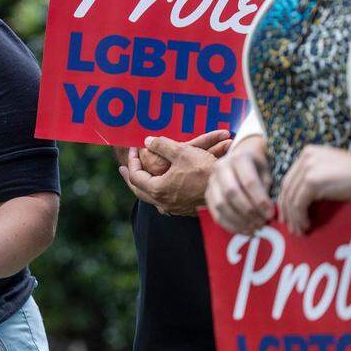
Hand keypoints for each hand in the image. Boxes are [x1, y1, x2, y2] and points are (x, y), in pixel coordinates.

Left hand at [117, 129, 231, 215]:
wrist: (228, 189)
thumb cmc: (205, 170)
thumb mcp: (182, 152)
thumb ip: (161, 145)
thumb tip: (147, 141)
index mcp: (158, 189)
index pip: (135, 175)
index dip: (132, 160)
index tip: (134, 149)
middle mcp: (163, 202)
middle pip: (138, 190)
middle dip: (130, 176)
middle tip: (123, 168)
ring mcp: (174, 208)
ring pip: (151, 197)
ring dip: (143, 185)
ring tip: (140, 176)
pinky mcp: (184, 209)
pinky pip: (164, 201)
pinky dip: (157, 191)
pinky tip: (160, 185)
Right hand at [205, 135, 273, 234]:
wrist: (241, 158)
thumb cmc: (259, 167)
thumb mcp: (267, 171)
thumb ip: (268, 189)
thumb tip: (269, 213)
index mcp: (239, 158)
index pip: (249, 182)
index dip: (260, 200)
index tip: (271, 214)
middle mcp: (221, 167)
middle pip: (231, 193)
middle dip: (248, 211)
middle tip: (262, 222)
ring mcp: (212, 181)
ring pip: (221, 205)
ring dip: (239, 221)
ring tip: (255, 228)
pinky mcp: (208, 194)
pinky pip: (216, 214)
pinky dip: (231, 226)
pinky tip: (246, 231)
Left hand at [278, 144, 350, 234]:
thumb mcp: (329, 171)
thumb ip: (313, 177)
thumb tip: (297, 199)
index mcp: (307, 153)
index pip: (289, 179)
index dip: (286, 198)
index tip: (287, 214)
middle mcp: (305, 158)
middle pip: (287, 188)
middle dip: (287, 210)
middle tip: (290, 226)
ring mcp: (308, 168)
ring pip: (292, 198)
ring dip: (294, 217)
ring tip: (299, 230)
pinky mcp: (312, 181)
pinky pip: (299, 203)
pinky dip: (300, 217)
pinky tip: (307, 225)